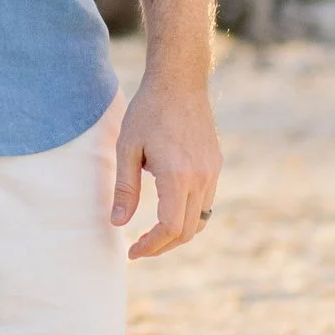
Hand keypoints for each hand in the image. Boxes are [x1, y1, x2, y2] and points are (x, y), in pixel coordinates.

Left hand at [111, 65, 219, 259]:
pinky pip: (205, 203)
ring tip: (152, 234)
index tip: (132, 252)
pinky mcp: (215, 166)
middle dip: (163, 246)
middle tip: (139, 248)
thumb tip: (118, 223)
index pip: (170, 228)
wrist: (180, 82)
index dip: (151, 246)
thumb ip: (125, 188)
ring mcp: (212, 172)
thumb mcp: (127, 148)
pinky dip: (188, 215)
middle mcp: (201, 178)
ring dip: (178, 233)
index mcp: (178, 176)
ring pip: (200, 220)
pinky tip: (168, 210)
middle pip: (188, 231)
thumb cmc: (148, 111)